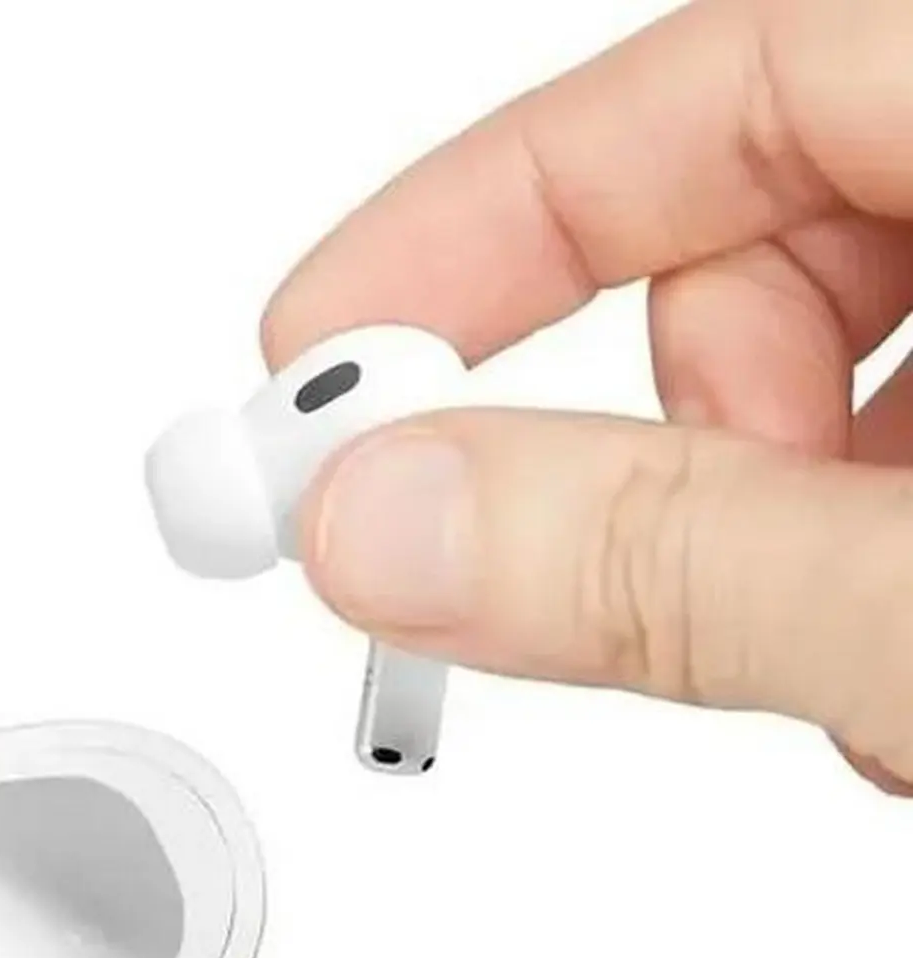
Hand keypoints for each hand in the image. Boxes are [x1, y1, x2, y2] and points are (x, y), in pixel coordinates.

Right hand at [264, 0, 912, 792]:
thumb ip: (672, 557)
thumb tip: (394, 525)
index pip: (716, 77)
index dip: (483, 221)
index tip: (322, 368)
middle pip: (767, 223)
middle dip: (665, 418)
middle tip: (606, 563)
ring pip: (838, 359)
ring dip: (762, 516)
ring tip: (838, 660)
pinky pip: (909, 446)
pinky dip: (852, 556)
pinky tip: (890, 658)